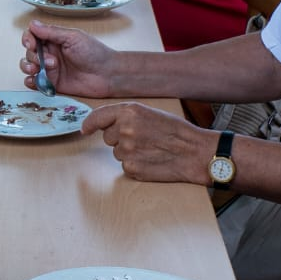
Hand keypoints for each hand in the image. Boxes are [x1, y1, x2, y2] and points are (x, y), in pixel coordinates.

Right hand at [19, 19, 116, 97]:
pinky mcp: (52, 83)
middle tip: (50, 62)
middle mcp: (50, 53)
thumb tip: (33, 24)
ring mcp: (50, 69)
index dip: (28, 39)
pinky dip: (30, 82)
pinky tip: (35, 80)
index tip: (31, 44)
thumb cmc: (95, 53)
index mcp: (55, 39)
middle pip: (29, 51)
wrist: (108, 75)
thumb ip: (52, 32)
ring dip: (28, 67)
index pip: (33, 36)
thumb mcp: (73, 38)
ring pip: (28, 66)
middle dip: (33, 56)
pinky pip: (34, 82)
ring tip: (38, 70)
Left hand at [82, 103, 215, 185]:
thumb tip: (103, 124)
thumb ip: (126, 116)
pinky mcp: (131, 167)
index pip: (98, 116)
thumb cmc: (176, 131)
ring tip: (151, 149)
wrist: (195, 152)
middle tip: (143, 138)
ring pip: (116, 152)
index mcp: (129, 111)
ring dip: (129, 152)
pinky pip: (125, 165)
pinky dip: (135, 164)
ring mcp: (127, 150)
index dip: (89, 124)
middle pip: (108, 137)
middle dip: (120, 138)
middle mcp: (124, 129)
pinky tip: (152, 160)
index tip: (85, 129)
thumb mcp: (150, 113)